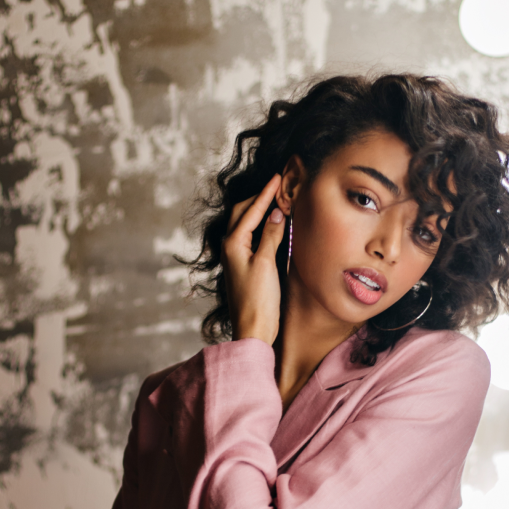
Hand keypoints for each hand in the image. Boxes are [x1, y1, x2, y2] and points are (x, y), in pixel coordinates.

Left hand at [221, 175, 286, 345]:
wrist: (252, 330)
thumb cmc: (258, 300)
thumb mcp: (267, 264)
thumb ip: (271, 236)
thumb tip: (277, 213)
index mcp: (233, 244)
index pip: (251, 210)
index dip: (266, 193)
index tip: (278, 178)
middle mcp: (230, 248)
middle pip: (242, 213)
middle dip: (259, 198)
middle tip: (277, 187)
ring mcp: (236, 257)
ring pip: (245, 224)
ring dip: (259, 211)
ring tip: (276, 201)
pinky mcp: (244, 266)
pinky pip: (250, 237)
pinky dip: (261, 226)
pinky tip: (272, 226)